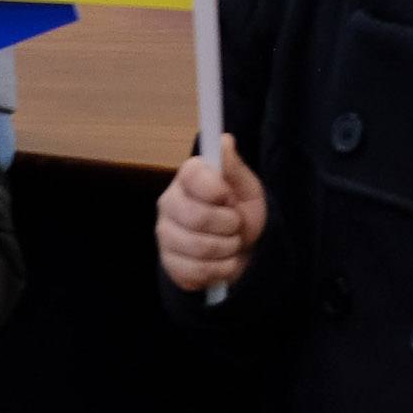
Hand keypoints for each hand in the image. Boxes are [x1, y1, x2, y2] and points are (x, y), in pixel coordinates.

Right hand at [158, 134, 266, 292]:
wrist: (243, 249)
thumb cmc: (242, 211)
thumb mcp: (247, 187)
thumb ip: (234, 167)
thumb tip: (225, 141)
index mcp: (188, 178)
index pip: (191, 174)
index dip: (216, 189)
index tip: (229, 196)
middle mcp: (169, 204)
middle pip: (196, 217)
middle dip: (228, 224)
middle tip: (236, 224)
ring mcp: (165, 235)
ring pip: (198, 247)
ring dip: (227, 249)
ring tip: (231, 243)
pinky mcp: (169, 264)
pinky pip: (195, 272)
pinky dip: (219, 269)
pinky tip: (222, 261)